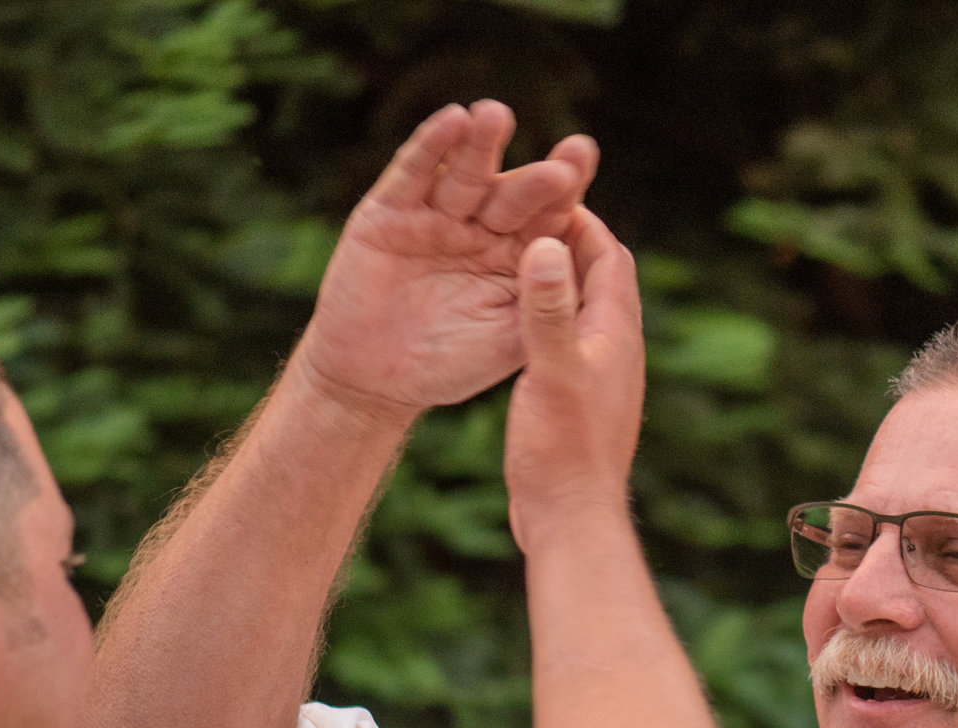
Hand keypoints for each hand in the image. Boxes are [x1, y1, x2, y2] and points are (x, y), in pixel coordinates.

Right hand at [296, 101, 599, 423]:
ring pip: (466, 174)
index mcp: (518, 258)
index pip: (550, 220)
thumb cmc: (449, 367)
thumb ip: (546, 307)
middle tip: (572, 151)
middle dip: (540, 175)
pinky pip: (413, 174)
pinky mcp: (389, 213)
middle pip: (515, 194)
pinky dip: (430, 148)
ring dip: (483, 145)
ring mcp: (436, 218)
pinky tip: (452, 121)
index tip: (584, 162)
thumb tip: (581, 267)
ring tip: (499, 116)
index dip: (567, 193)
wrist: (373, 383)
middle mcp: (480, 229)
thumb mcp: (510, 344)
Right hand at [504, 209, 644, 552]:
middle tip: (521, 213)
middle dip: (566, 240)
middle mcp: (616, 349)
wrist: (570, 521)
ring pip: (580, 308)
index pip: (609, 254)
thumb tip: (549, 245)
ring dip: (552, 278)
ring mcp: (600, 376)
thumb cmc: (562, 451)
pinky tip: (507, 322)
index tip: (542, 190)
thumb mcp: (549, 373)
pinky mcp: (579, 400)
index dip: (580, 218)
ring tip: (510, 256)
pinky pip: (564, 340)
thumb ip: (547, 310)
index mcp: (617, 333)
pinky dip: (541, 317)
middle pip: (598, 275)